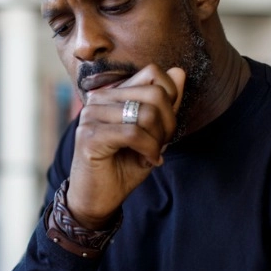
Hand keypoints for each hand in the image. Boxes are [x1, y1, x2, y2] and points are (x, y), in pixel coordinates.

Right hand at [66, 64, 185, 228]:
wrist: (98, 198)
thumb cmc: (123, 166)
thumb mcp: (152, 132)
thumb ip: (164, 104)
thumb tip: (179, 72)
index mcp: (112, 93)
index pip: (152, 73)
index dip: (170, 98)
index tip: (164, 126)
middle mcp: (98, 98)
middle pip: (154, 93)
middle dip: (168, 123)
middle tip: (161, 145)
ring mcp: (91, 115)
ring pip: (146, 114)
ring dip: (158, 140)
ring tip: (151, 154)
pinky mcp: (90, 136)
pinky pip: (134, 133)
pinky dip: (149, 149)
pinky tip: (148, 161)